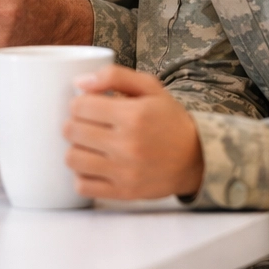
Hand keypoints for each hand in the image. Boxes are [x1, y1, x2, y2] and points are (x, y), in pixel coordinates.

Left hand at [64, 65, 203, 200]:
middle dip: (75, 123)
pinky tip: (94, 166)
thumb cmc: (169, 119)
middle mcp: (127, 145)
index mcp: (133, 115)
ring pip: (72, 158)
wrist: (197, 158)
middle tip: (88, 125)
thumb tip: (79, 83)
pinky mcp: (123, 192)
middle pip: (71, 131)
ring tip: (90, 145)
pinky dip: (82, 175)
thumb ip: (114, 76)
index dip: (79, 103)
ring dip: (76, 149)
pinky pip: (83, 186)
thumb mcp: (150, 87)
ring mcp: (125, 172)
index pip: (79, 106)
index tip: (89, 106)